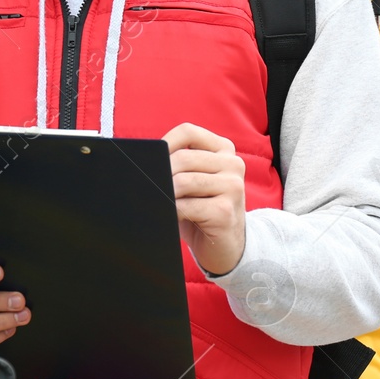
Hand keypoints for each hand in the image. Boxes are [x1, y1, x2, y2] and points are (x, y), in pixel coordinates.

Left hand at [163, 122, 246, 275]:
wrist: (225, 247)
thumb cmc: (201, 210)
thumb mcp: (192, 180)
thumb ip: (177, 164)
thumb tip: (146, 161)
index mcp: (223, 149)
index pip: (187, 132)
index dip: (164, 145)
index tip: (152, 162)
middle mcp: (233, 164)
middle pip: (183, 158)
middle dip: (161, 175)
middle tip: (152, 190)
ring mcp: (232, 187)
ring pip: (183, 182)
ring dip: (166, 195)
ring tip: (163, 204)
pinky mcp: (225, 211)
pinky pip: (186, 206)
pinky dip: (173, 212)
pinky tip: (174, 218)